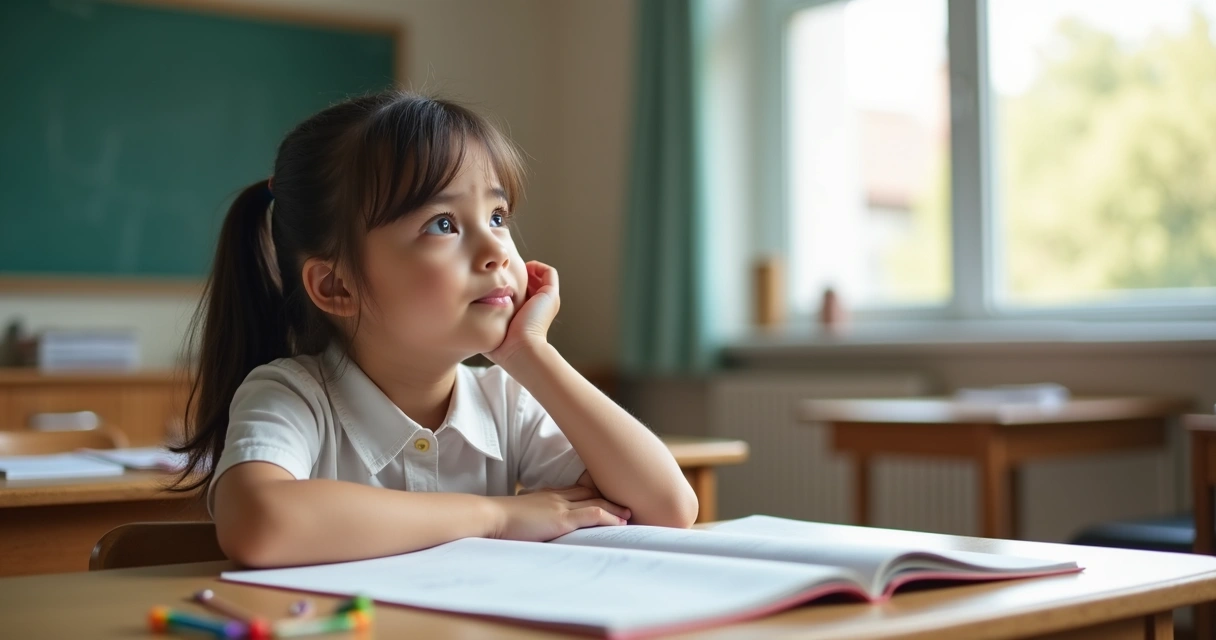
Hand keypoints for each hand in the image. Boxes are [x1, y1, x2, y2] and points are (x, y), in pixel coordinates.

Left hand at [485, 261, 559, 365]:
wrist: (520, 350)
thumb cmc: (502, 345)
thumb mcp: (489, 327)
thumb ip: (482, 317)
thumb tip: (463, 311)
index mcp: (526, 314)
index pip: (520, 292)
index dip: (508, 284)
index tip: (492, 280)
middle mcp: (538, 306)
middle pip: (530, 282)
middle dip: (516, 274)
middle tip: (500, 270)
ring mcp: (546, 300)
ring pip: (540, 276)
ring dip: (527, 268)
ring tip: (510, 267)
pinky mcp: (550, 295)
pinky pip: (549, 273)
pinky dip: (537, 267)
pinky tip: (521, 268)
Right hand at [485, 486, 629, 541]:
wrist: (490, 517)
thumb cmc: (499, 520)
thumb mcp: (520, 515)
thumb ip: (533, 518)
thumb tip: (536, 528)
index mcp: (547, 494)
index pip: (577, 489)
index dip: (594, 493)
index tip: (608, 497)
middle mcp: (557, 495)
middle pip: (590, 492)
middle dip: (609, 496)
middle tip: (626, 502)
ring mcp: (561, 506)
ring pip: (596, 501)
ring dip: (615, 508)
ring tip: (629, 514)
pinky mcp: (561, 518)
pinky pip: (592, 514)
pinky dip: (609, 518)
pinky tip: (619, 523)